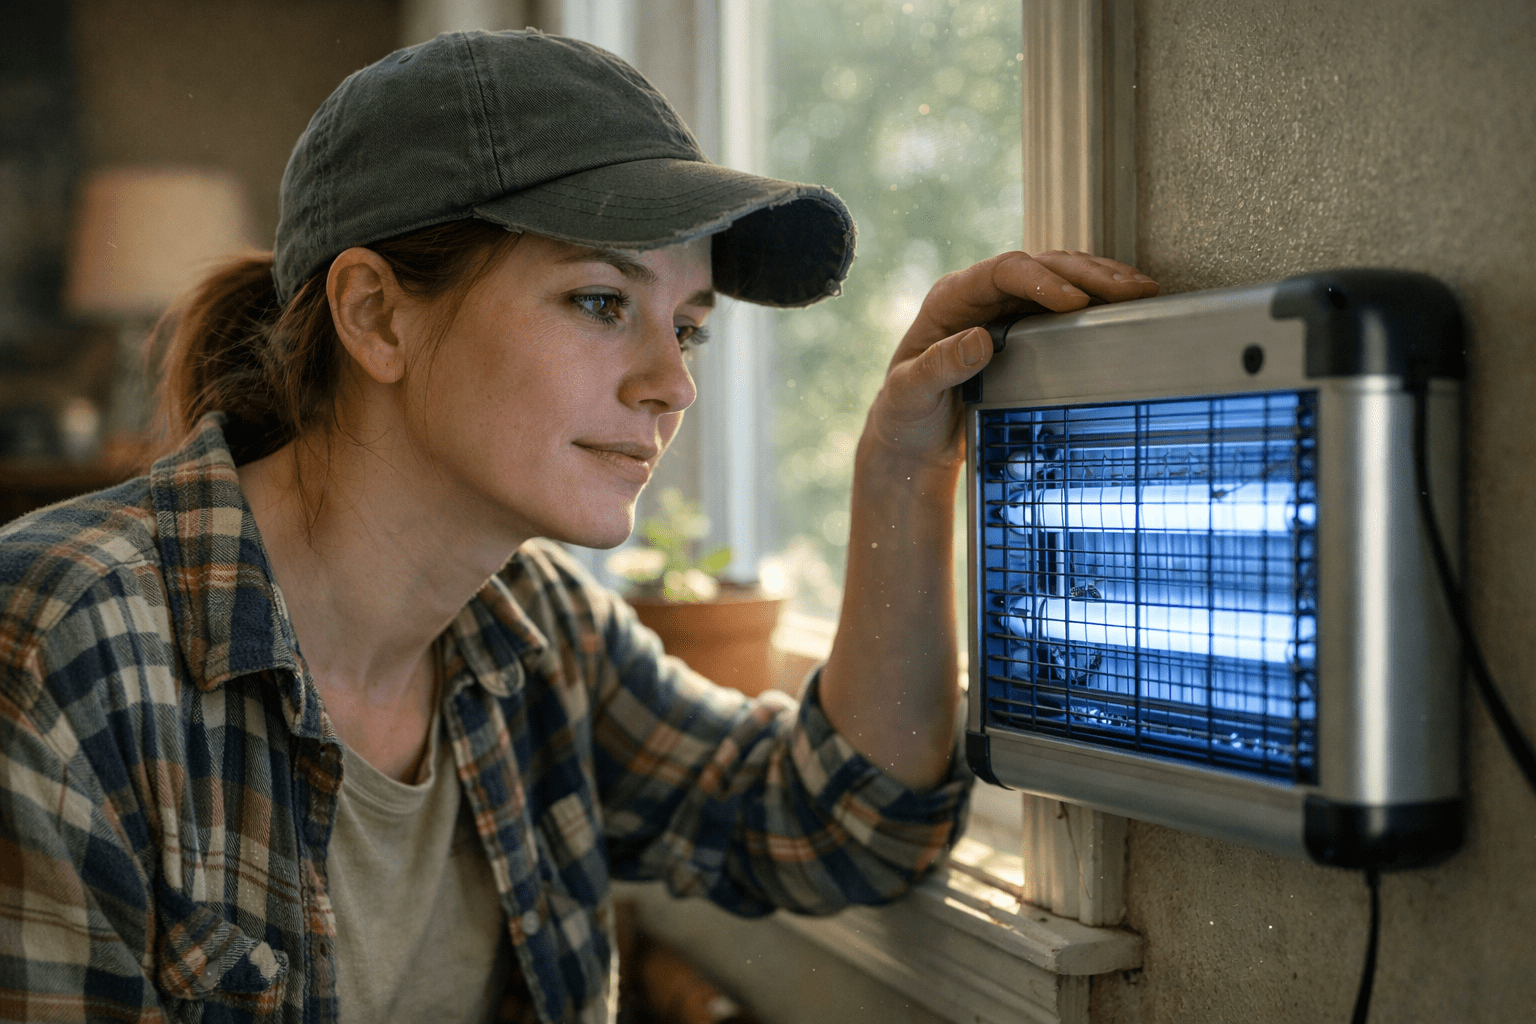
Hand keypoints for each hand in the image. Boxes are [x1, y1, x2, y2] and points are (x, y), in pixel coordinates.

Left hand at [864, 250, 1158, 466]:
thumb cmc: (905, 414)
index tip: (1075, 302)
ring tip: (1143, 292)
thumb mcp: (910, 394)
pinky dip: (1099, 300)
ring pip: (1060, 277)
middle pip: (1040, 267)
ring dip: (1102, 280)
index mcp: (950, 300)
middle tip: (1130, 292)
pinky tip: (1129, 304)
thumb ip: (938, 367)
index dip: (1040, 280)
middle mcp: (980, 295)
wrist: (913, 435)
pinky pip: (1067, 301)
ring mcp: (1006, 308)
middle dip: (1087, 275)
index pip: (1000, 273)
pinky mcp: (1027, 328)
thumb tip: (978, 340)